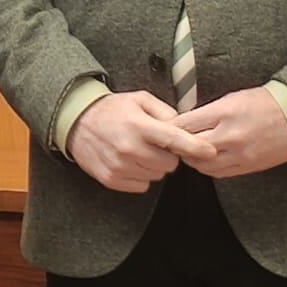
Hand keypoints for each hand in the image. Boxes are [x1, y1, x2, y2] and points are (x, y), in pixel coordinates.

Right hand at [67, 90, 216, 193]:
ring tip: (139, 151)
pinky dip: (140, 176)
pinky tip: (130, 161)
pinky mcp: (111, 179)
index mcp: (139, 126)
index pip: (175, 140)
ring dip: (153, 166)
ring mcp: (119, 165)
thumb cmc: (111, 110)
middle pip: (169, 164)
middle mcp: (129, 147)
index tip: (210, 151)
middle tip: (156, 145)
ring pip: (156, 176)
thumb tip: (184, 126)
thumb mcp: (139, 99)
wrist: (76, 121)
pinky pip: (141, 186)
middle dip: (168, 155)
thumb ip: (165, 111)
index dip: (196, 147)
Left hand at [173, 87, 286, 176]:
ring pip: (202, 165)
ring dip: (191, 159)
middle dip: (176, 145)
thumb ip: (207, 112)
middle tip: (170, 142)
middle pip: (189, 147)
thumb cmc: (264, 103)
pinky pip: (219, 173)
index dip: (170, 128)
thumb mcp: (232, 98)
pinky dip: (207, 168)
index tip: (164, 128)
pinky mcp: (248, 166)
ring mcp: (240, 154)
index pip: (185, 125)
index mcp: (224, 113)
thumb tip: (183, 122)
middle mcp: (231, 135)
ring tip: (187, 152)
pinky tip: (204, 160)